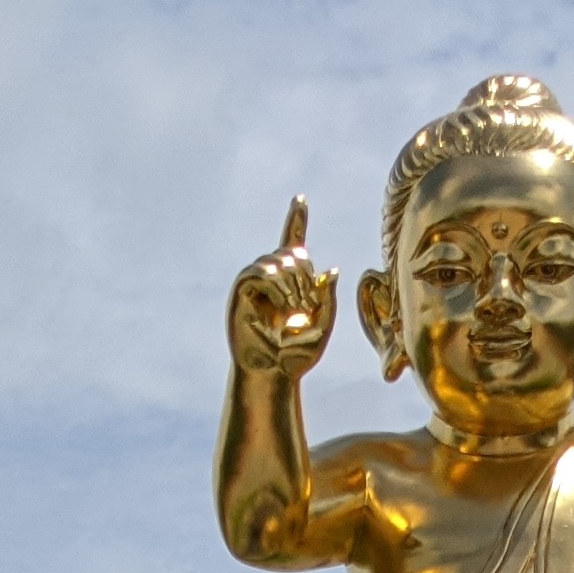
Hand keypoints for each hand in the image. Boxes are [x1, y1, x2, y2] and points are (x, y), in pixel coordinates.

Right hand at [230, 197, 335, 376]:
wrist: (272, 374)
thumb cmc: (295, 357)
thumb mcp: (323, 326)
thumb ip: (330, 299)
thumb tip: (331, 269)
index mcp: (290, 282)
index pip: (293, 243)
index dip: (296, 220)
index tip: (301, 198)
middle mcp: (271, 276)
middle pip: (294, 253)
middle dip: (307, 277)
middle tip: (309, 305)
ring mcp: (255, 281)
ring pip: (279, 261)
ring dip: (295, 285)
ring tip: (296, 310)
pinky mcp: (242, 290)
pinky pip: (262, 272)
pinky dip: (278, 287)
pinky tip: (284, 306)